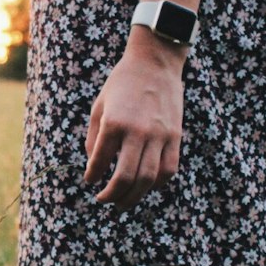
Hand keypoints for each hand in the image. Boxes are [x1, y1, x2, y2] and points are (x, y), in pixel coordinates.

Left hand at [83, 28, 186, 210]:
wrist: (155, 63)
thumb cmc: (121, 84)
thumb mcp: (99, 106)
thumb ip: (93, 138)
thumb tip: (94, 167)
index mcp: (114, 123)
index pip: (99, 162)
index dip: (92, 177)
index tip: (90, 181)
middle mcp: (137, 132)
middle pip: (125, 178)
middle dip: (112, 195)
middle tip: (104, 200)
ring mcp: (159, 136)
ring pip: (148, 179)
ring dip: (134, 196)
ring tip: (123, 202)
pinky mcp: (175, 137)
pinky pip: (168, 170)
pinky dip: (156, 184)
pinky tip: (145, 186)